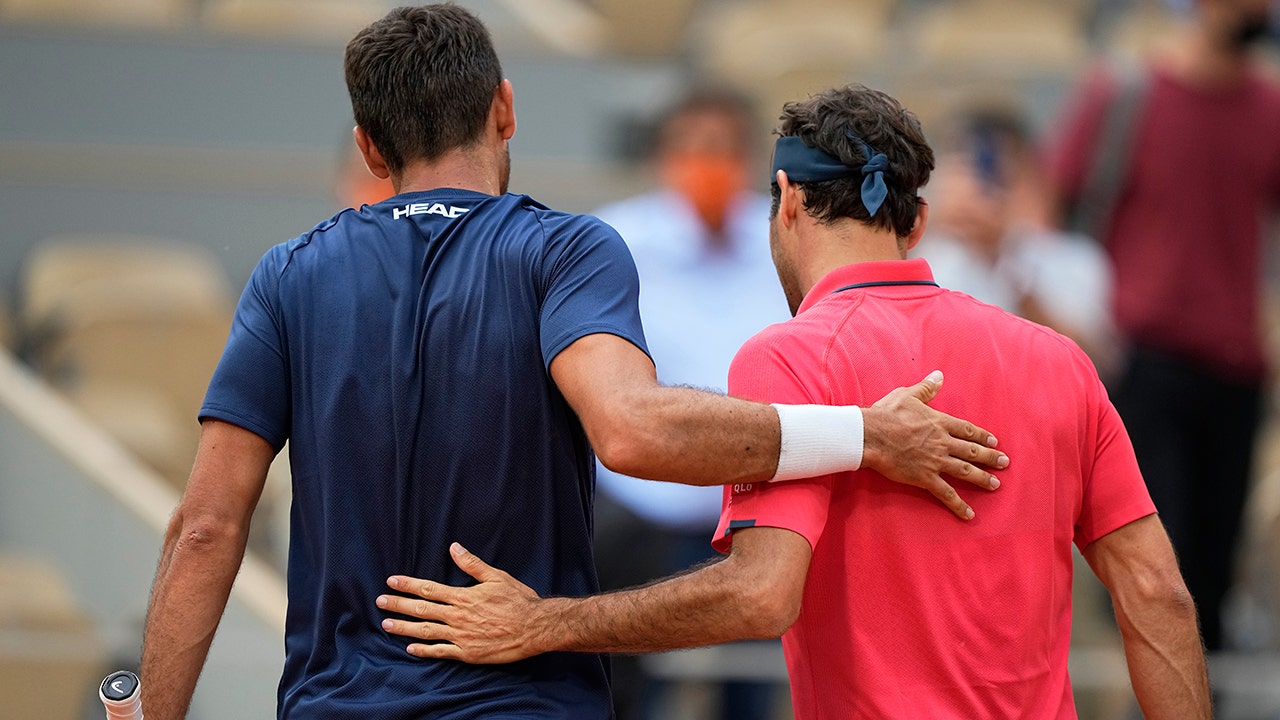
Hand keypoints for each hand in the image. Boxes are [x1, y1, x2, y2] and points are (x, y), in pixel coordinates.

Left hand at [377, 543, 548, 663]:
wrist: (535, 628)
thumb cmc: (519, 600)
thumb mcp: (497, 577)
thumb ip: (472, 564)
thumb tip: (454, 548)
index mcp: (463, 596)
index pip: (428, 589)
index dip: (408, 585)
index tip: (391, 581)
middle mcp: (458, 616)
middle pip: (421, 609)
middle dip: (398, 605)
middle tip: (380, 602)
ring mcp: (461, 636)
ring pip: (425, 631)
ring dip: (404, 627)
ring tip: (386, 624)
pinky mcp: (467, 653)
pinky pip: (440, 652)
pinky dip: (424, 650)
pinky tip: (410, 649)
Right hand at [861, 371, 1007, 518]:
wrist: (870, 435)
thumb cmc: (886, 414)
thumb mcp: (908, 395)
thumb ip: (927, 388)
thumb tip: (939, 375)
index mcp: (940, 422)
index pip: (968, 430)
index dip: (982, 437)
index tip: (994, 442)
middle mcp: (943, 442)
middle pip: (972, 451)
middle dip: (990, 457)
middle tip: (1004, 463)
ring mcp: (936, 461)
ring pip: (965, 471)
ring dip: (982, 478)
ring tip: (995, 484)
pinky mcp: (925, 477)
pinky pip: (946, 493)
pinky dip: (958, 504)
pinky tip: (969, 514)